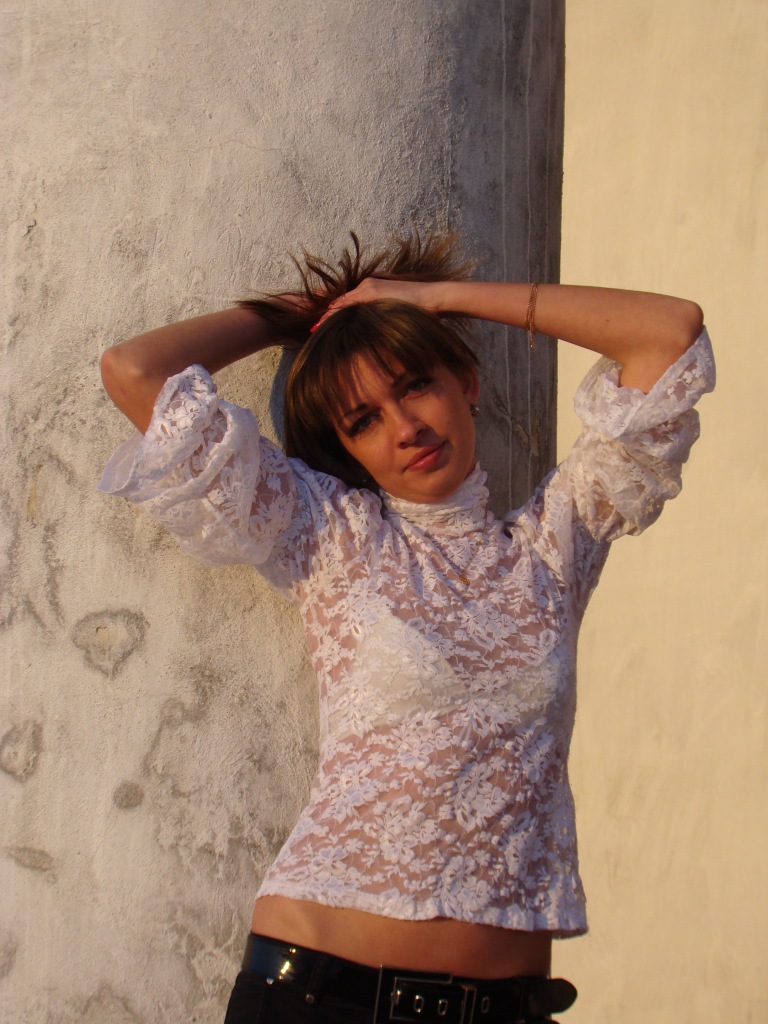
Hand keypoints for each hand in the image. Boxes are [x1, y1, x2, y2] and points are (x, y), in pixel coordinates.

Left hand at [312, 277, 438, 330]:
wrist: (433, 298)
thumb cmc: (420, 310)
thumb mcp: (398, 311)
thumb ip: (384, 314)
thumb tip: (378, 329)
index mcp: (371, 288)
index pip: (347, 302)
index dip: (333, 314)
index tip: (322, 326)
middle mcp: (367, 284)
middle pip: (340, 301)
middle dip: (326, 316)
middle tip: (312, 328)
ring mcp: (368, 287)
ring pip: (341, 302)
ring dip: (327, 317)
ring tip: (314, 329)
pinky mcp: (372, 291)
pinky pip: (348, 304)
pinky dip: (336, 314)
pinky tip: (326, 324)